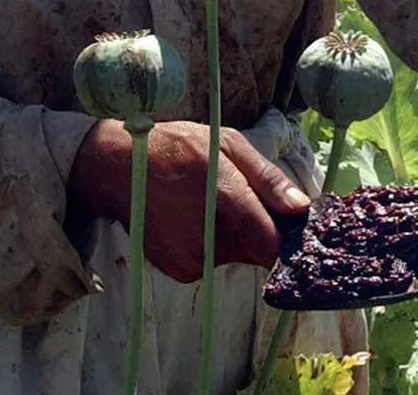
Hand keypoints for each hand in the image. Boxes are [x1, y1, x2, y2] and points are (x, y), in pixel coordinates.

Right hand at [69, 119, 310, 282]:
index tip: (292, 224)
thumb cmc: (176, 147)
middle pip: (257, 248)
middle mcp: (208, 238)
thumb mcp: (227, 144)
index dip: (289, 237)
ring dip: (235, 236)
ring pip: (236, 255)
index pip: (271, 242)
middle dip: (259, 228)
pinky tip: (195, 218)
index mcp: (224, 196)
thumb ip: (267, 179)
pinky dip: (213, 244)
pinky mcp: (181, 271)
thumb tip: (301, 208)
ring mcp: (192, 260)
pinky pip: (214, 260)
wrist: (116, 168)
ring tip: (210, 204)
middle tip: (239, 198)